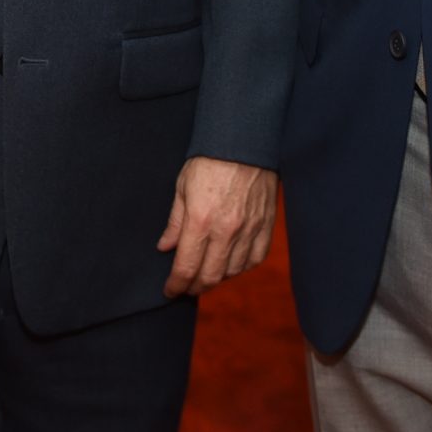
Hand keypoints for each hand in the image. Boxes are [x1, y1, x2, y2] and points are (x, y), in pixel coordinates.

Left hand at [157, 157, 276, 297]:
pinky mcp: (266, 225)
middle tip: (185, 288)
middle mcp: (226, 229)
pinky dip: (241, 267)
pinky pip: (255, 259)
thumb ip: (175, 222)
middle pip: (210, 276)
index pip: (186, 267)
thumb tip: (165, 247)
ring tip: (206, 274)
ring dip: (217, 278)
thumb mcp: (182, 187)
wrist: (245, 141)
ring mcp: (249, 229)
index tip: (170, 290)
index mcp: (201, 220)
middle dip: (194, 287)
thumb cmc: (209, 160)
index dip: (176, 285)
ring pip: (233, 271)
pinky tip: (231, 264)